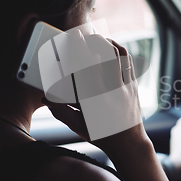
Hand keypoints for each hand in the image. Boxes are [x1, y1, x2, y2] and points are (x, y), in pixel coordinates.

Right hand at [42, 33, 149, 155]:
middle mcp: (111, 91)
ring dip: (109, 43)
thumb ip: (60, 111)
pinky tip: (113, 48)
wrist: (130, 144)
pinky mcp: (134, 87)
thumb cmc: (101, 136)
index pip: (86, 66)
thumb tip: (45, 97)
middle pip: (106, 55)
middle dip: (96, 40)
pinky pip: (129, 62)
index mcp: (94, 100)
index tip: (75, 37)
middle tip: (87, 35)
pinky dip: (120, 51)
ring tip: (99, 39)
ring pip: (119, 56)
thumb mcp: (78, 127)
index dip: (80, 48)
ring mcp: (126, 88)